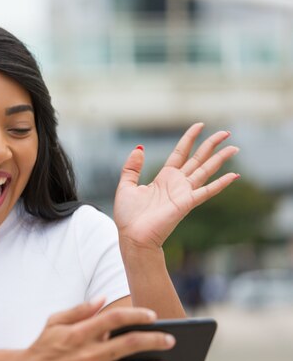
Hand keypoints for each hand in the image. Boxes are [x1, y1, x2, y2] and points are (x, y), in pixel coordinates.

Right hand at [15, 299, 172, 360]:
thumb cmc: (43, 348)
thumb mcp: (54, 322)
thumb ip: (79, 309)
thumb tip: (102, 298)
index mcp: (78, 333)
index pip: (114, 318)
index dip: (136, 314)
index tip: (152, 315)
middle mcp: (87, 354)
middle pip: (130, 343)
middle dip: (155, 339)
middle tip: (171, 338)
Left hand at [114, 122, 238, 249]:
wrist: (132, 235)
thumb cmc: (128, 216)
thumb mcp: (126, 185)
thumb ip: (132, 167)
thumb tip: (139, 148)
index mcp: (163, 178)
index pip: (180, 153)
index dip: (189, 139)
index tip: (199, 125)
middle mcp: (176, 184)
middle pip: (198, 159)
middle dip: (211, 145)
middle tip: (225, 132)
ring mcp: (183, 193)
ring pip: (205, 171)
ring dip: (220, 159)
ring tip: (234, 147)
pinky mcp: (187, 203)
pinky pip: (207, 191)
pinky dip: (221, 184)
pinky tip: (234, 175)